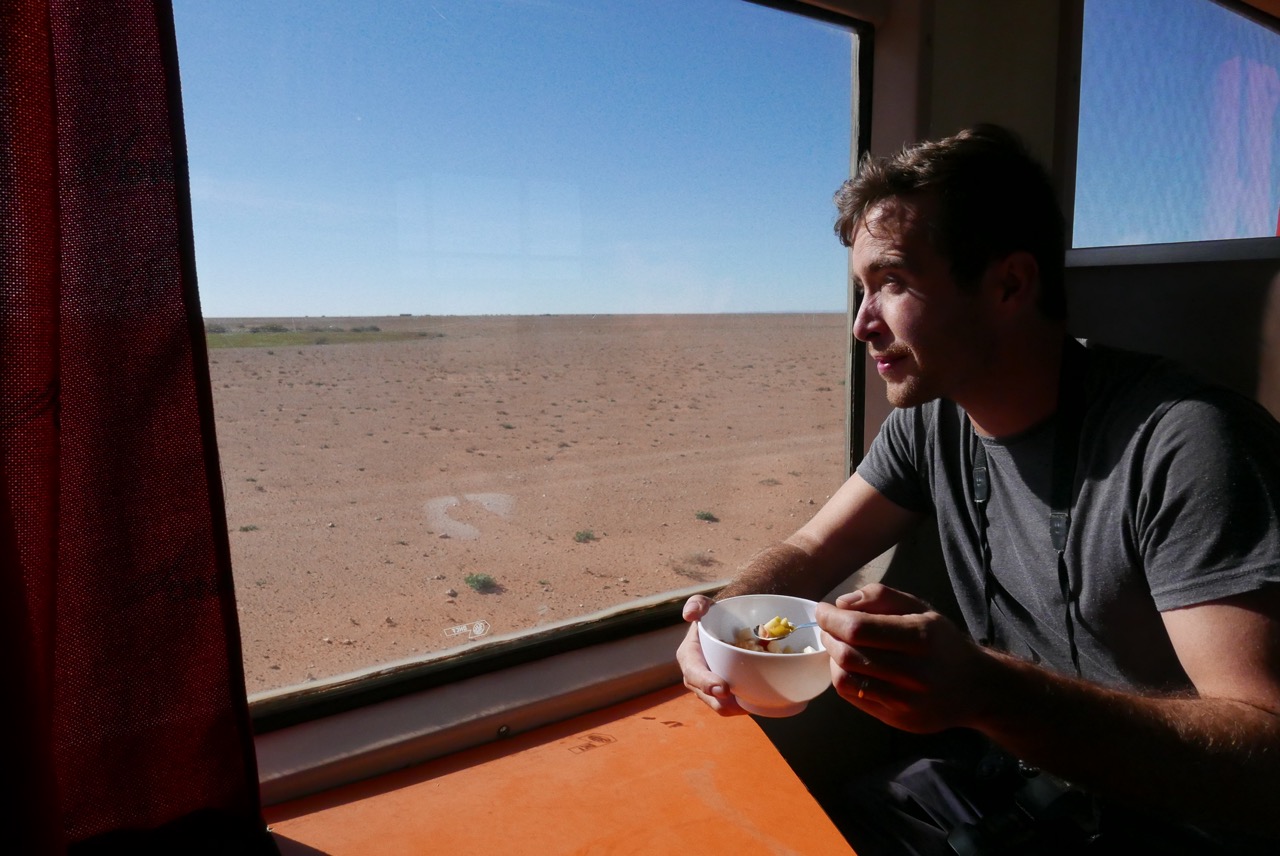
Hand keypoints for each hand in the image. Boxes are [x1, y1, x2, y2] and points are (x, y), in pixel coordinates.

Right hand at [676, 594, 745, 714]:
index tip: (724, 687)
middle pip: (708, 697)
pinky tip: (759, 699)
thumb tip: (689, 614)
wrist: (731, 625)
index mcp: (689, 657)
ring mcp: (711, 688)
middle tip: (744, 702)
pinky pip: (734, 706)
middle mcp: (696, 676)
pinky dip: (746, 706)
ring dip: (737, 707)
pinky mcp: (726, 695)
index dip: (707, 683)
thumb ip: (698, 603)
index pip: (694, 674)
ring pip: (722, 706)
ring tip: (755, 701)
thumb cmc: (718, 615)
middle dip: (724, 703)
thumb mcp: (707, 604)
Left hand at [816, 583, 990, 732]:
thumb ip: (881, 597)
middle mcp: (914, 671)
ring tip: (838, 646)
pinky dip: (842, 677)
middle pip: (848, 654)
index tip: (824, 610)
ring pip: (846, 678)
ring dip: (832, 658)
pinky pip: (853, 696)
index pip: (858, 628)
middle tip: (829, 627)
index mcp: (921, 636)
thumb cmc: (941, 641)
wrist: (975, 687)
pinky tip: (849, 666)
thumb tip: (842, 604)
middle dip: (829, 636)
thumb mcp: (919, 608)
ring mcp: (906, 700)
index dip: (831, 618)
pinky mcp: (897, 719)